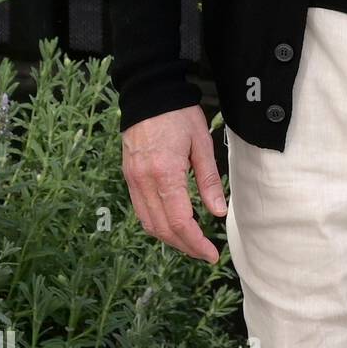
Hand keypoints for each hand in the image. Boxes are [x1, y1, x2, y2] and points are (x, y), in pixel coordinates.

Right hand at [122, 105, 227, 261]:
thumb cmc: (179, 114)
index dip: (196, 243)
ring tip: (191, 242)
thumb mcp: (201, 143)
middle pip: (162, 228)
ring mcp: (132, 180)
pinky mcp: (128, 176)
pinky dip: (156, 223)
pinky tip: (172, 223)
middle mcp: (144, 181)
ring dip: (169, 238)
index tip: (211, 254)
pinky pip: (140, 210)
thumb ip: (209, 180)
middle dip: (184, 246)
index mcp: (165, 173)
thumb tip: (218, 212)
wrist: (150, 93)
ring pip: (148, 223)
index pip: (179, 221)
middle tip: (204, 252)